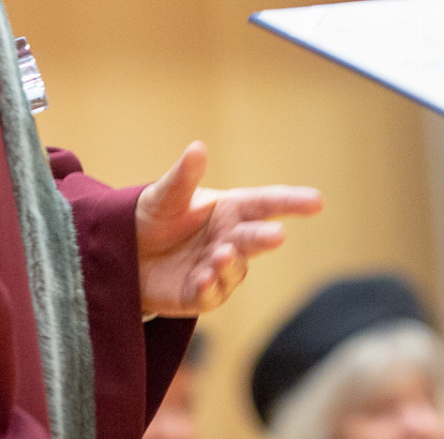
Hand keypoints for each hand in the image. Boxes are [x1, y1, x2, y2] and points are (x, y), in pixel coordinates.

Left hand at [134, 141, 322, 317]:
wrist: (125, 254)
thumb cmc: (152, 217)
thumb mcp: (164, 195)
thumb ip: (183, 178)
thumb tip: (197, 147)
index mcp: (230, 209)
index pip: (266, 204)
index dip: (292, 201)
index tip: (318, 201)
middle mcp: (231, 239)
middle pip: (255, 238)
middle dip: (266, 238)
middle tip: (277, 236)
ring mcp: (218, 269)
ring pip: (234, 269)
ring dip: (230, 264)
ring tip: (220, 255)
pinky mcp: (200, 295)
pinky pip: (211, 294)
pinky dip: (209, 288)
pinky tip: (202, 279)